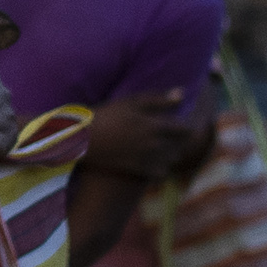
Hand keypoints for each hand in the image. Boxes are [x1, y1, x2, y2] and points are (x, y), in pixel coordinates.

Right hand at [79, 87, 208, 184]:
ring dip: (170, 155)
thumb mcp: (131, 102)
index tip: (180, 126)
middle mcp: (154, 144)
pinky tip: (155, 163)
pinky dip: (161, 169)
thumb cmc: (105, 115)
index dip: (185, 128)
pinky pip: (159, 173)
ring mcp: (145, 159)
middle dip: (178, 142)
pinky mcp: (136, 170)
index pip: (184, 130)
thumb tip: (182, 93)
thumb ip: (158, 99)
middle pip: (179, 146)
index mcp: (155, 126)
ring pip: (171, 161)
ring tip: (163, 149)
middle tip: (170, 137)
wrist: (81, 139)